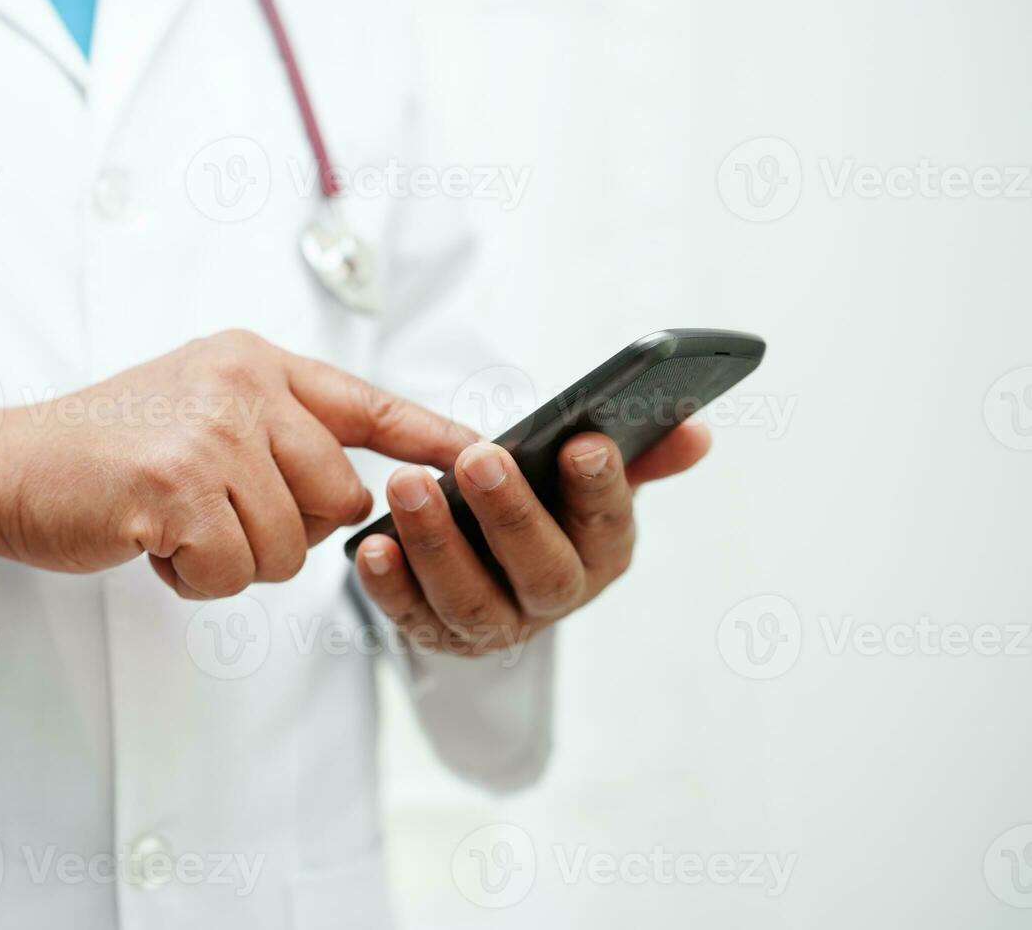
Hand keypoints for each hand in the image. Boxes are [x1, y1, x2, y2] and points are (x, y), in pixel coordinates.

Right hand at [0, 331, 474, 598]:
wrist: (9, 466)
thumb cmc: (109, 449)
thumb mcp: (201, 406)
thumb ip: (276, 431)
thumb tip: (355, 491)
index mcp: (255, 361)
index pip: (369, 402)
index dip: (432, 437)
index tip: (484, 458)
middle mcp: (241, 383)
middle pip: (338, 497)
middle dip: (287, 532)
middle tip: (217, 517)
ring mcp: (210, 430)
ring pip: (289, 546)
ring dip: (234, 560)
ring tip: (177, 525)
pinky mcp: (177, 485)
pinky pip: (235, 571)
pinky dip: (197, 579)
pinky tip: (154, 543)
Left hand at [353, 421, 711, 655]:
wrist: (491, 563)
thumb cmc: (548, 506)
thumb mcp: (592, 476)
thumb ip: (641, 451)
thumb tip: (695, 432)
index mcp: (604, 551)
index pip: (609, 523)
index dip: (601, 487)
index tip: (582, 442)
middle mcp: (555, 596)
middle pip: (542, 570)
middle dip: (512, 514)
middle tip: (480, 458)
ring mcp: (496, 624)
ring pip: (470, 599)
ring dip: (438, 543)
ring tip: (408, 486)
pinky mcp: (438, 634)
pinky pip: (411, 617)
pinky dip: (389, 586)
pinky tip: (371, 545)